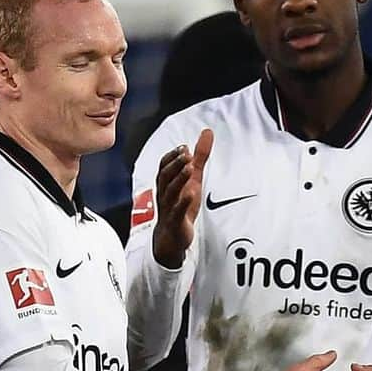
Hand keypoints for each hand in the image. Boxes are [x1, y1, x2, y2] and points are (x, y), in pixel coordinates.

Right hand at [151, 129, 211, 268]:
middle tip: (187, 153)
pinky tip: (190, 194)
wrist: (171, 237)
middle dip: (176, 163)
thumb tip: (207, 133)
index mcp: (167, 183)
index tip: (184, 147)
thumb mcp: (193, 179)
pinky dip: (183, 202)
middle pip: (165, 175)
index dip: (173, 155)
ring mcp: (169, 208)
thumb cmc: (180, 206)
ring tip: (190, 168)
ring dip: (179, 178)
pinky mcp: (176, 222)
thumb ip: (200, 157)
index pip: (164, 165)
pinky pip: (177, 212)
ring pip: (170, 192)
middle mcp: (165, 193)